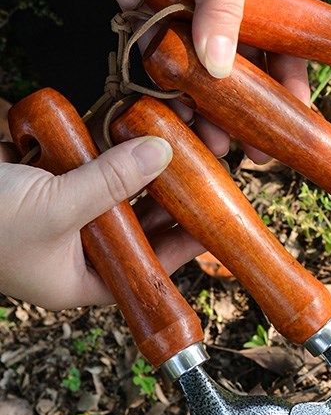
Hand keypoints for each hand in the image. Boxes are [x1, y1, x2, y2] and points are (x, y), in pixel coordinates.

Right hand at [0, 137, 203, 309]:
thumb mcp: (55, 208)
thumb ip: (109, 182)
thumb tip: (160, 155)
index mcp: (76, 280)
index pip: (142, 270)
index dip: (177, 249)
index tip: (208, 228)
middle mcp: (69, 252)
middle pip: (132, 229)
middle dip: (162, 203)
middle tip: (196, 182)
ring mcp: (54, 217)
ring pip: (108, 195)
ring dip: (134, 173)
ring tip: (171, 156)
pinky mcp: (39, 183)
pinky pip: (81, 168)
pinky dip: (100, 151)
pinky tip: (124, 134)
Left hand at [87, 0, 308, 159]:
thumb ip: (226, 10)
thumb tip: (219, 70)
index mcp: (264, 1)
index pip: (286, 57)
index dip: (292, 93)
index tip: (297, 129)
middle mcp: (227, 17)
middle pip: (243, 78)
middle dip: (249, 117)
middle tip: (252, 155)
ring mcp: (188, 19)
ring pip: (201, 80)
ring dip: (207, 114)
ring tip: (212, 145)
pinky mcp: (147, 18)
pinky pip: (159, 63)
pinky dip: (165, 92)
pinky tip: (174, 117)